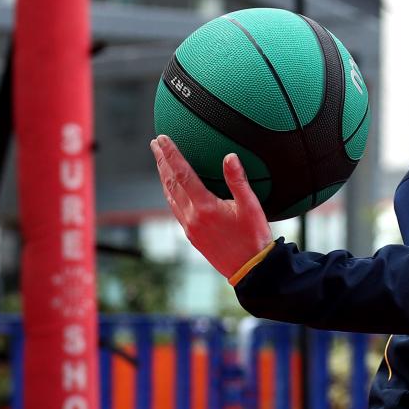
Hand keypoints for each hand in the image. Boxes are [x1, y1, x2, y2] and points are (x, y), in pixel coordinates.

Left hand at [150, 134, 272, 278]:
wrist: (250, 269)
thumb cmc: (253, 237)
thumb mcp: (251, 206)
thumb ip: (238, 180)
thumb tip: (229, 157)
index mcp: (205, 207)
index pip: (182, 174)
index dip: (171, 154)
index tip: (162, 139)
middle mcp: (192, 216)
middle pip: (170, 183)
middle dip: (161, 161)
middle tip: (154, 143)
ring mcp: (189, 227)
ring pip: (169, 196)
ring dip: (163, 176)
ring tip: (160, 161)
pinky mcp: (191, 235)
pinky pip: (175, 208)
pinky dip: (170, 193)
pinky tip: (172, 188)